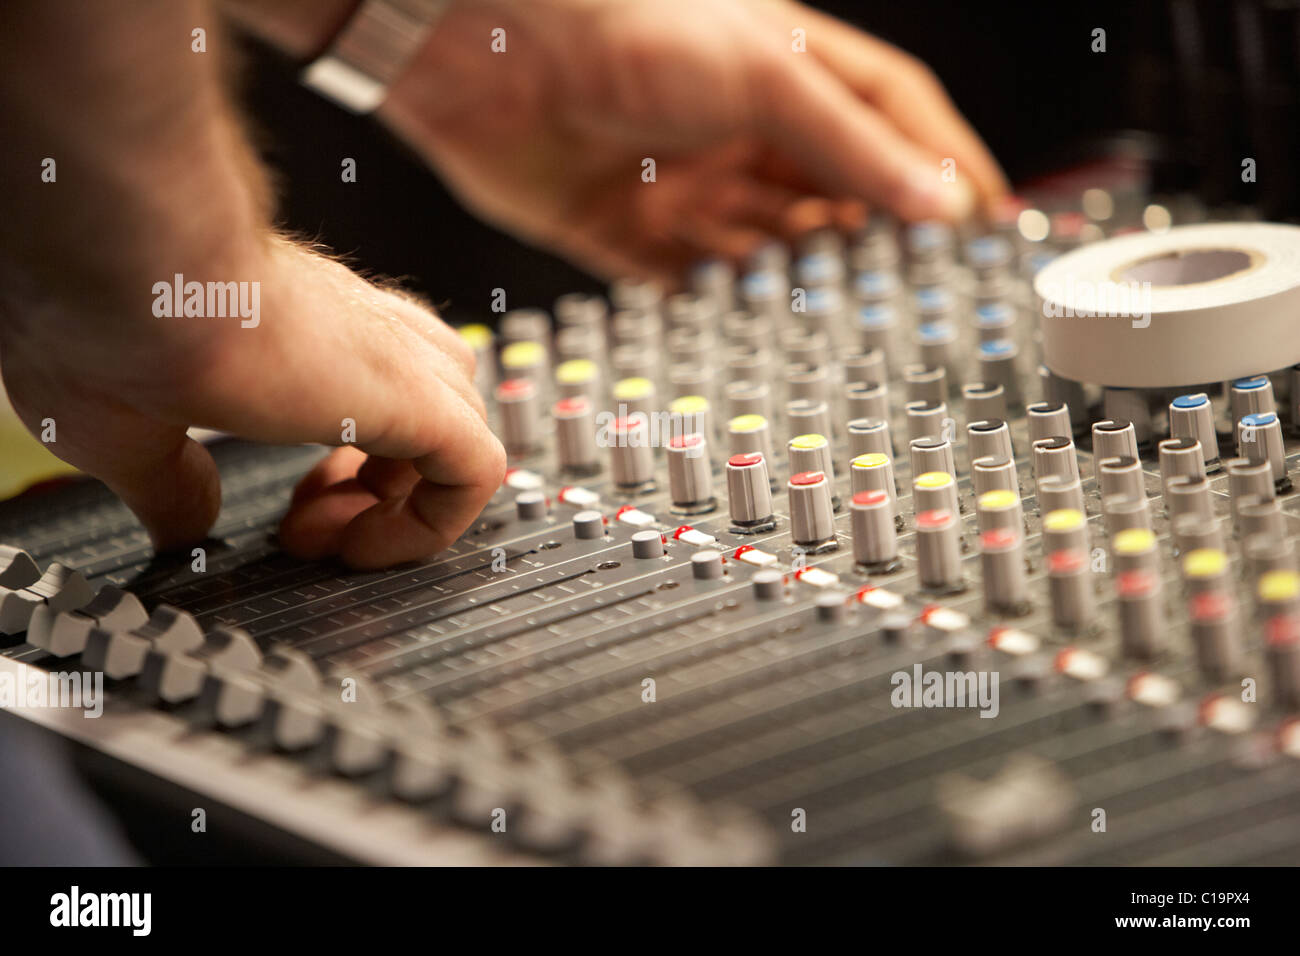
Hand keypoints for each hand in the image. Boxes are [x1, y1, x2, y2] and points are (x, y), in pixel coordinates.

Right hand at [0, 0, 503, 568]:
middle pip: (432, 414)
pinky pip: (480, 472)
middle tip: (305, 531)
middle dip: (375, 496)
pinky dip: (434, 527)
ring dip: (402, 509)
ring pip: (464, 432)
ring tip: (332, 538)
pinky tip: (362, 547)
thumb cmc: (106, 314)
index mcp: (308, 333)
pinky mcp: (420, 393)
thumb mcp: (128, 429)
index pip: (381, 396)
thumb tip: (181, 525)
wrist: (127, 261)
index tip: (288, 514)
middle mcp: (364, 335)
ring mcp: (398, 358)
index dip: (348, 475)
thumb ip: (171, 482)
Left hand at [379, 0, 1008, 282]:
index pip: (888, 124)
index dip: (939, 171)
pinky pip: (687, 284)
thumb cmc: (624, 23)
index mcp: (784, 73)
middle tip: (910, 289)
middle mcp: (737, 130)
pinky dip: (720, 306)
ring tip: (837, 316)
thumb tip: (940, 200)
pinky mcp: (626, 232)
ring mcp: (684, 182)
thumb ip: (855, 144)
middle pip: (826, 196)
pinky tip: (752, 327)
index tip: (983, 224)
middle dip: (867, 240)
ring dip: (796, 280)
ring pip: (762, 248)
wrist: (487, 53)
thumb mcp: (767, 74)